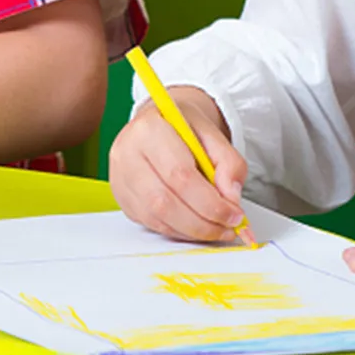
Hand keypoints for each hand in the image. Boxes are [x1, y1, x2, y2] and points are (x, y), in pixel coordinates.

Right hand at [109, 87, 250, 242]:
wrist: (162, 123)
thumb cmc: (184, 128)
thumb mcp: (214, 135)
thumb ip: (229, 164)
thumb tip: (231, 198)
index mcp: (150, 129)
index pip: (180, 175)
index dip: (210, 202)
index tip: (234, 215)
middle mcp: (127, 152)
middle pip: (165, 202)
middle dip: (202, 223)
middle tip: (228, 227)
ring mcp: (120, 177)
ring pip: (156, 217)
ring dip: (191, 230)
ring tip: (216, 229)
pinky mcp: (122, 198)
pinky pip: (151, 223)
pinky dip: (178, 231)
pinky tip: (196, 226)